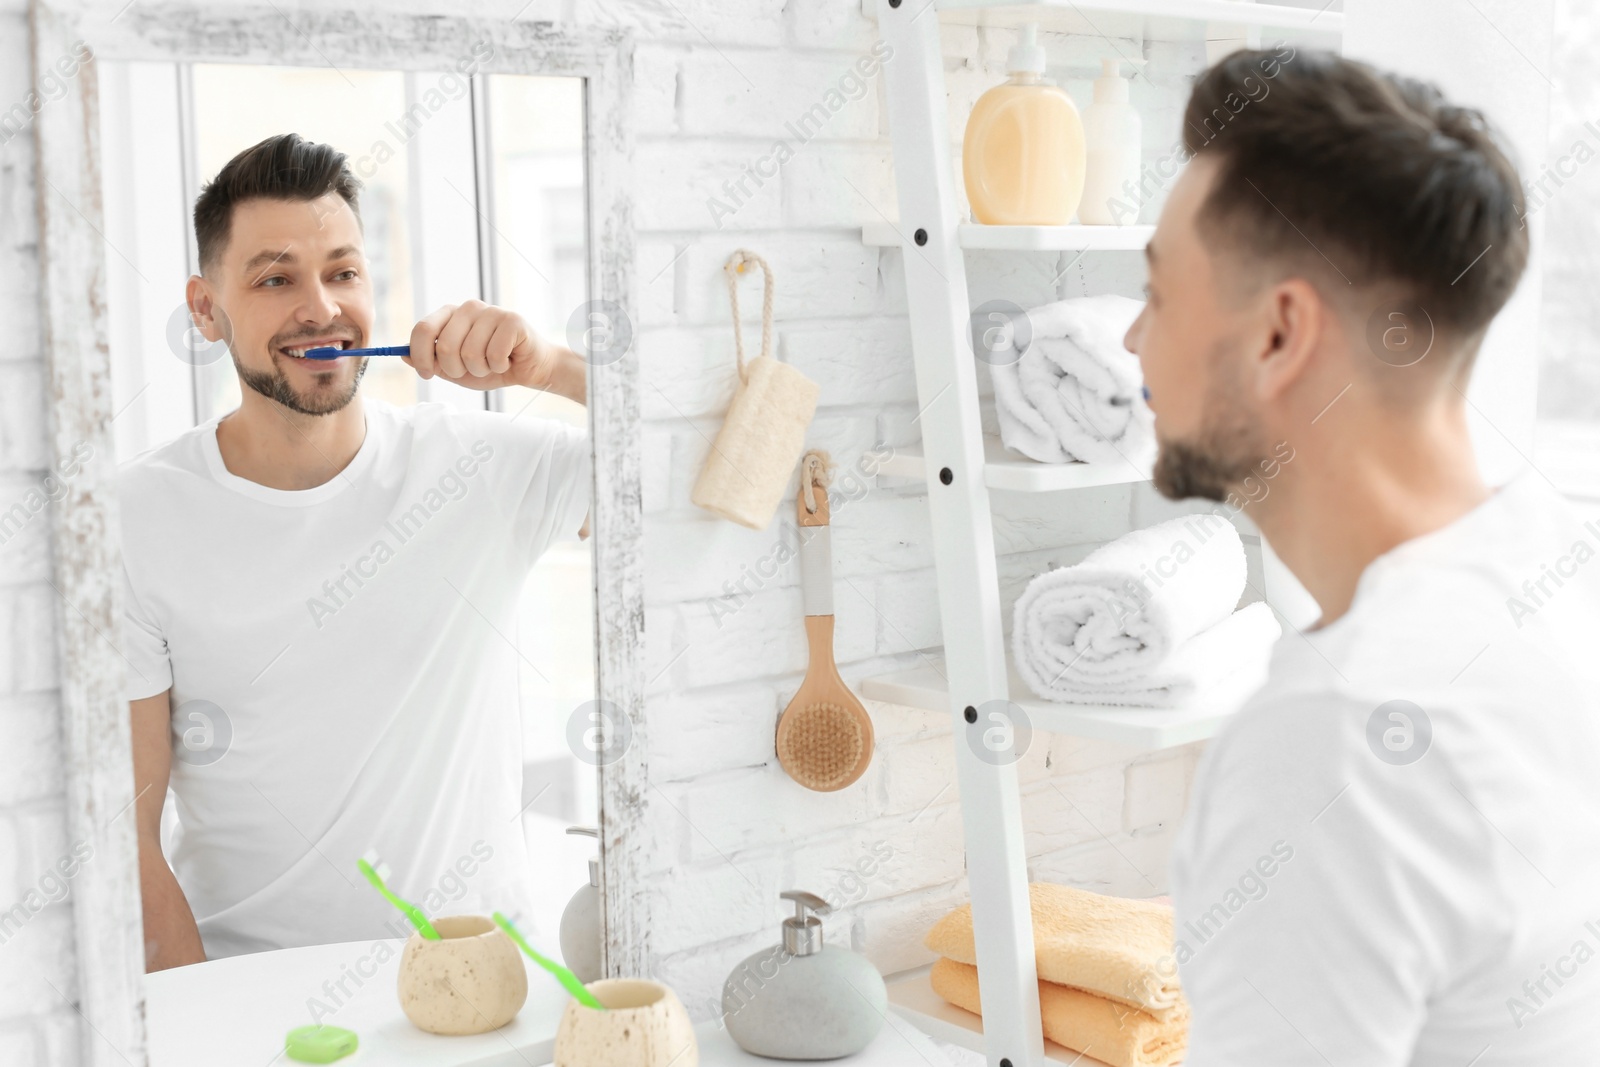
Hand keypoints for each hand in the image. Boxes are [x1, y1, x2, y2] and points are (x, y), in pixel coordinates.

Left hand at [406, 300, 574, 395]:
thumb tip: (403, 355)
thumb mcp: (455, 369)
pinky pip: (494, 353)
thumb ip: (431, 361)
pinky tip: (508, 361)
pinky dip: (499, 367)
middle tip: (471, 371)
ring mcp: (491, 311)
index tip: (427, 373)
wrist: (531, 369)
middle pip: (445, 345)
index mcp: (451, 315)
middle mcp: (469, 308)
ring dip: (481, 370)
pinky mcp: (512, 320)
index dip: (420, 356)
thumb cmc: (492, 366)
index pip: (423, 329)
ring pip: (470, 353)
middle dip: (455, 369)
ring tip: (492, 365)